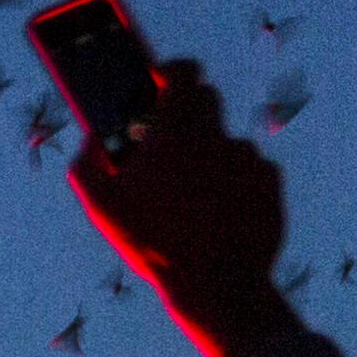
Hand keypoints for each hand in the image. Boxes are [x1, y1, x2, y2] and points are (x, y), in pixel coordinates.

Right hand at [66, 56, 287, 356]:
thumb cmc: (153, 243)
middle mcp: (216, 137)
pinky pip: (253, 169)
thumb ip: (87, 163)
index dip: (171, 70)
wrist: (215, 285)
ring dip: (212, 154)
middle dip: (188, 112)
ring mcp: (247, 160)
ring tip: (194, 193)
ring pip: (228, 140)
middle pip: (207, 99)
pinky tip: (220, 210)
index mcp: (175, 132)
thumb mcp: (101, 206)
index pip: (183, 72)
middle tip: (169, 142)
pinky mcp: (269, 185)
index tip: (159, 80)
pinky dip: (237, 181)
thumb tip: (92, 139)